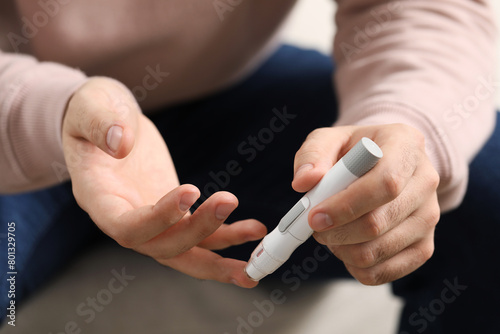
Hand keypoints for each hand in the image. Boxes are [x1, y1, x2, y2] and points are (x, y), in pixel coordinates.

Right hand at [62, 77, 265, 287]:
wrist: (109, 121)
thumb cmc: (95, 111)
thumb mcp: (92, 105)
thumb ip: (101, 122)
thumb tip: (121, 143)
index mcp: (98, 197)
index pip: (125, 226)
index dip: (158, 219)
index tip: (190, 191)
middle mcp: (123, 218)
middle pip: (161, 246)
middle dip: (198, 231)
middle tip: (228, 201)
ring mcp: (151, 220)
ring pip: (185, 251)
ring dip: (220, 255)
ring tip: (255, 238)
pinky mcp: (173, 214)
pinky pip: (200, 235)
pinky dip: (227, 236)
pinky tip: (252, 229)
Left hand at [292, 124, 439, 284]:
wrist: (384, 163)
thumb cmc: (355, 151)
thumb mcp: (330, 139)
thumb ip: (313, 155)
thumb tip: (304, 181)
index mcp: (405, 145)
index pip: (385, 183)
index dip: (346, 205)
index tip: (315, 216)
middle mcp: (425, 181)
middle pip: (379, 222)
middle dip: (336, 231)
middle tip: (315, 226)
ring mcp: (429, 216)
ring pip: (379, 250)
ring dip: (342, 250)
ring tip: (330, 234)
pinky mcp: (424, 246)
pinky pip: (386, 272)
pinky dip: (357, 267)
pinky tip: (346, 248)